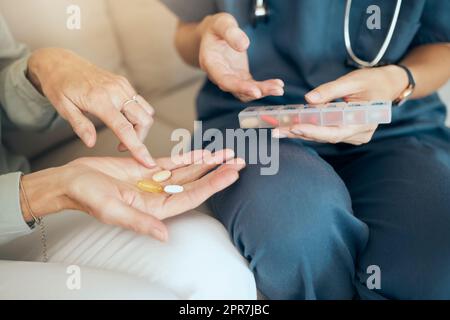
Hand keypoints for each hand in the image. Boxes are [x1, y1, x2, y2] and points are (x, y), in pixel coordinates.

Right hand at [20, 150, 244, 240]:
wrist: (71, 181)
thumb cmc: (87, 197)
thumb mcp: (112, 210)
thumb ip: (139, 222)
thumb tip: (164, 235)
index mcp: (155, 209)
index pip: (191, 196)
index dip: (213, 184)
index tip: (231, 173)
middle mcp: (159, 196)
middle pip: (195, 183)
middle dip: (217, 172)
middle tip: (238, 161)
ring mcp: (154, 182)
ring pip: (187, 171)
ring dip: (207, 162)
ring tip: (227, 154)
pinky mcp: (146, 169)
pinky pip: (173, 162)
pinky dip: (188, 156)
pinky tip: (203, 152)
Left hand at [27, 48, 154, 166]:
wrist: (60, 62)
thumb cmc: (59, 85)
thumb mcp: (63, 108)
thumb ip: (80, 126)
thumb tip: (91, 143)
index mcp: (99, 99)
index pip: (124, 128)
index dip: (137, 147)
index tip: (147, 161)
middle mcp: (115, 91)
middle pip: (143, 120)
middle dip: (140, 137)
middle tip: (122, 144)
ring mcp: (121, 85)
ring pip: (146, 111)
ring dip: (140, 126)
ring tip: (122, 131)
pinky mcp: (123, 82)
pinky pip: (140, 102)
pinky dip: (137, 114)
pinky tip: (122, 118)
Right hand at [198, 13, 283, 101]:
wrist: (214, 34)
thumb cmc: (216, 28)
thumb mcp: (221, 23)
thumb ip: (230, 32)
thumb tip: (244, 46)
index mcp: (211, 63)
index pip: (224, 80)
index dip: (239, 87)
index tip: (255, 91)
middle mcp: (219, 75)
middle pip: (237, 89)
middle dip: (256, 91)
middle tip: (276, 90)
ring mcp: (230, 78)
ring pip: (245, 91)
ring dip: (263, 91)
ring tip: (279, 89)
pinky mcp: (240, 77)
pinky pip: (252, 86)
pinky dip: (264, 87)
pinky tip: (277, 85)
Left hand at [274, 65, 408, 144]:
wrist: (388, 85)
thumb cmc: (373, 80)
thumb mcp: (353, 80)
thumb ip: (330, 90)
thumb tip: (308, 99)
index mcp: (364, 121)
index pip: (334, 131)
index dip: (313, 131)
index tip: (293, 127)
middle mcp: (359, 134)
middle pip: (325, 136)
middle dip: (300, 133)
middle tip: (276, 131)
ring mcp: (354, 136)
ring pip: (324, 136)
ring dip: (301, 132)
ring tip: (278, 128)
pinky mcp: (348, 133)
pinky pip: (326, 132)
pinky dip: (310, 128)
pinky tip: (291, 125)